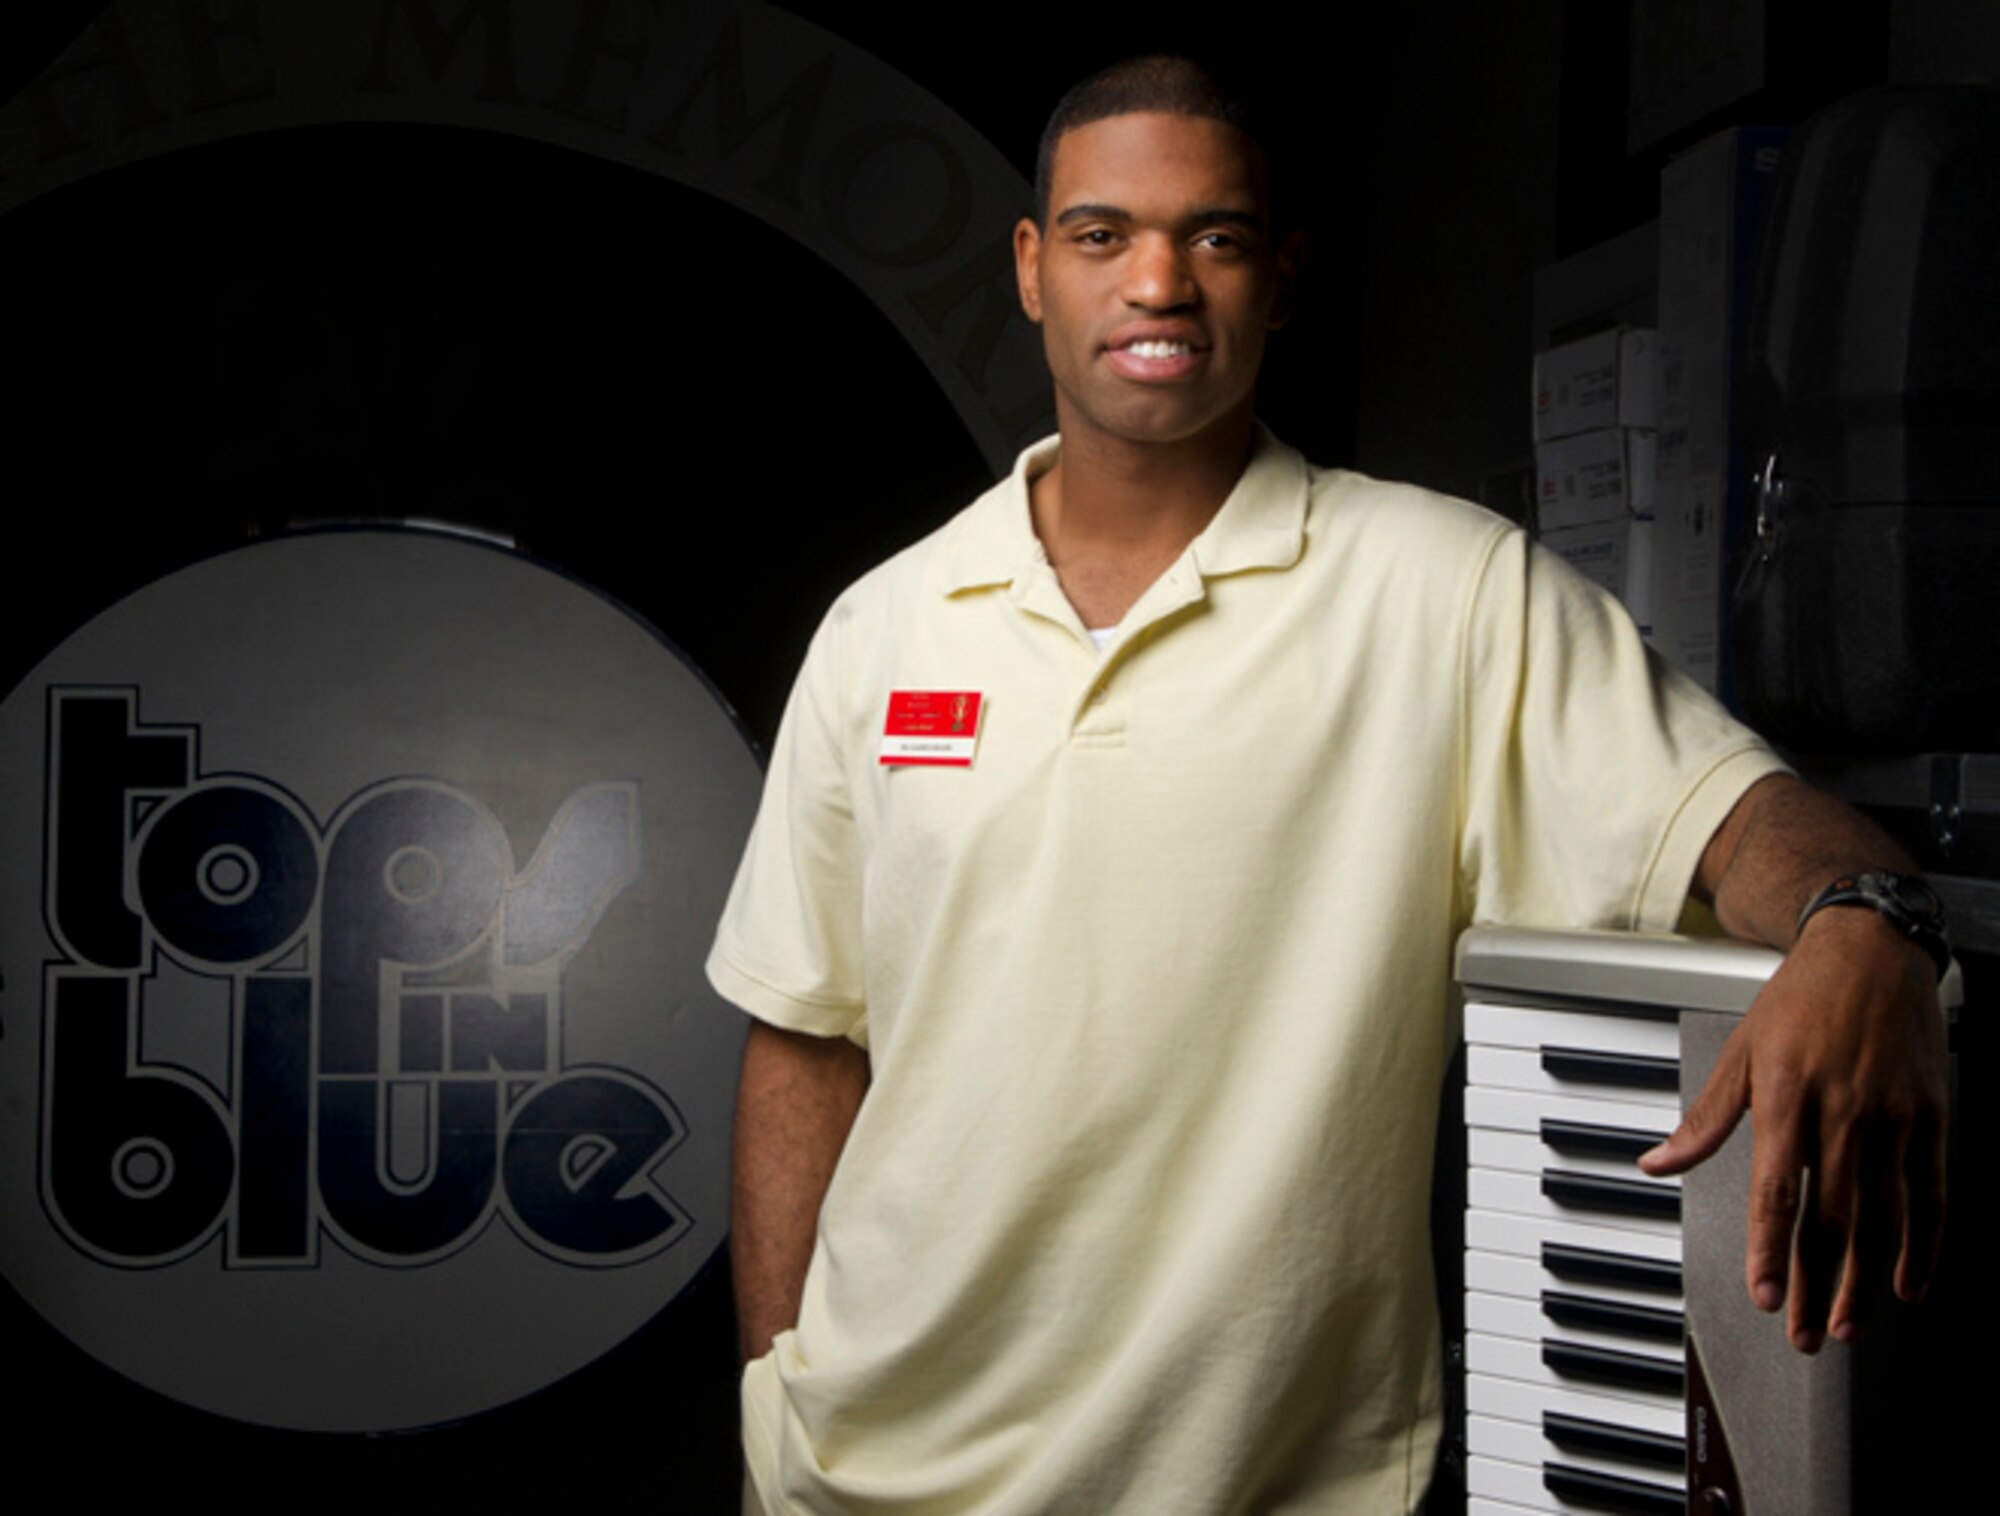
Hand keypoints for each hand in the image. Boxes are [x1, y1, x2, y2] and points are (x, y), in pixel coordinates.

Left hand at [1639, 907, 1946, 1351]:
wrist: (1871, 950)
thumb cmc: (1800, 1000)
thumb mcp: (1740, 1052)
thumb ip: (1704, 1120)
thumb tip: (1657, 1162)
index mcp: (1786, 1096)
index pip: (1774, 1190)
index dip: (1770, 1250)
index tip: (1764, 1295)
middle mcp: (1843, 1111)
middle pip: (1829, 1217)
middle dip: (1814, 1284)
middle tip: (1803, 1333)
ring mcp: (1892, 1117)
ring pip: (1881, 1217)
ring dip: (1863, 1280)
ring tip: (1847, 1325)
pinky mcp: (1931, 1117)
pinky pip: (1931, 1195)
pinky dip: (1923, 1245)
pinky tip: (1907, 1282)